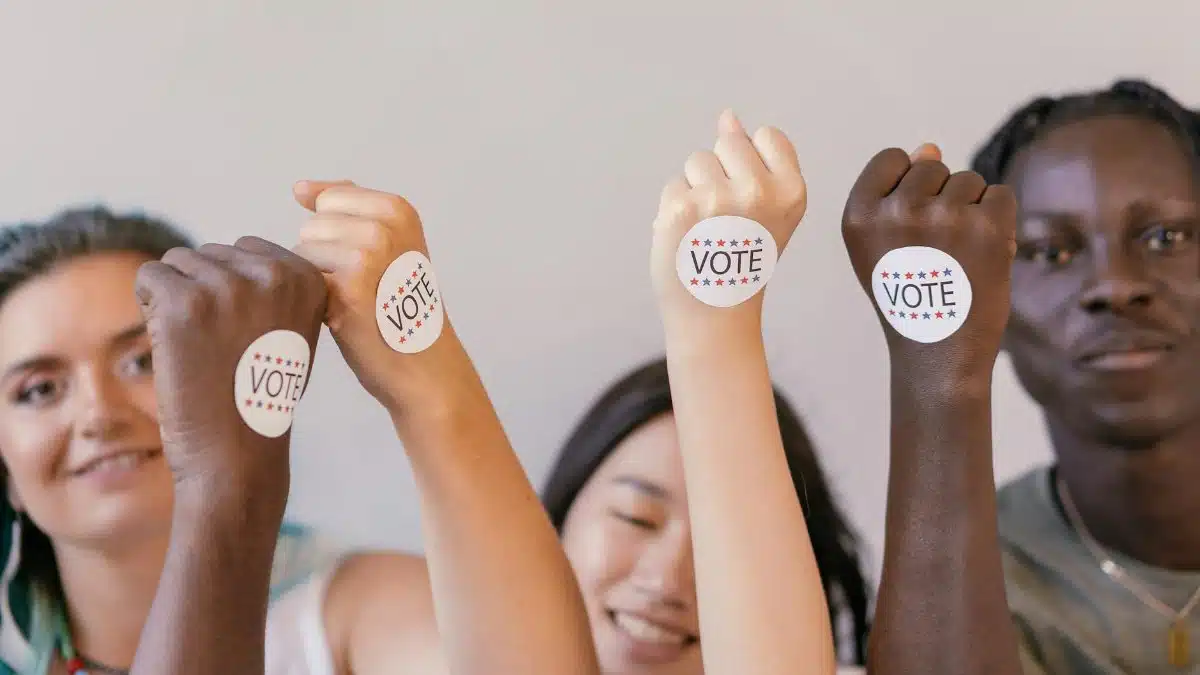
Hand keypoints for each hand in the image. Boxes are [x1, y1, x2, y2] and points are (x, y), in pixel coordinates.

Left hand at [134, 237, 326, 494]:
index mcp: (307, 278)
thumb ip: (273, 286)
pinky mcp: (184, 302)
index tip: (249, 334)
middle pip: (212, 253)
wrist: (236, 452)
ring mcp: (228, 286)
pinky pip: (149, 277)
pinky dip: (151, 308)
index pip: (247, 249)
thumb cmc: (260, 396)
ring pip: (178, 262)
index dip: (236, 291)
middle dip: (206, 292)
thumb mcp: (292, 331)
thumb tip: (233, 250)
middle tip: (223, 346)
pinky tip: (175, 344)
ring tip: (202, 347)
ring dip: (178, 300)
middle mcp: (273, 275)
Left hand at [291, 181, 449, 412]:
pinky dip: (315, 301)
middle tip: (363, 287)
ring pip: (301, 253)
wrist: (424, 364)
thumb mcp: (392, 242)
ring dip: (317, 280)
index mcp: (397, 209)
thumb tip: (301, 189)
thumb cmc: (401, 307)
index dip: (335, 236)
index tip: (369, 263)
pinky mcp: (348, 289)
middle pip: (311, 227)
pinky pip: (302, 280)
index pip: (327, 200)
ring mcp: (366, 256)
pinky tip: (344, 316)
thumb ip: (351, 208)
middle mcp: (384, 227)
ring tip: (353, 301)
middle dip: (324, 257)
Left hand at [651, 110, 806, 328]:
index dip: (752, 163)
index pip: (767, 136)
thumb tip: (728, 116)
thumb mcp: (767, 210)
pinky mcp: (681, 208)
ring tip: (707, 228)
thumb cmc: (742, 260)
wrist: (715, 314)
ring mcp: (718, 198)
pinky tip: (688, 237)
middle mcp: (759, 191)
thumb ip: (753, 160)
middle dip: (720, 172)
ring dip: (695, 189)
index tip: (751, 199)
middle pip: (727, 142)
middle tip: (727, 219)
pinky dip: (673, 209)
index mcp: (791, 191)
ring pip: (695, 161)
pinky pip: (672, 185)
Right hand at [841, 143, 1015, 380]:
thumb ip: (894, 195)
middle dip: (941, 197)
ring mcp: (944, 216)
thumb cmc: (909, 299)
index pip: (891, 159)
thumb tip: (928, 146)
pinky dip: (999, 222)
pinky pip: (1001, 195)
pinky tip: (983, 255)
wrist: (938, 355)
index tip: (908, 225)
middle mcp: (897, 210)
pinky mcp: (987, 226)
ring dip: (972, 211)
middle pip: (933, 165)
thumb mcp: (879, 247)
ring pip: (969, 180)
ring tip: (958, 256)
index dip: (906, 185)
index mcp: (859, 215)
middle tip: (935, 249)